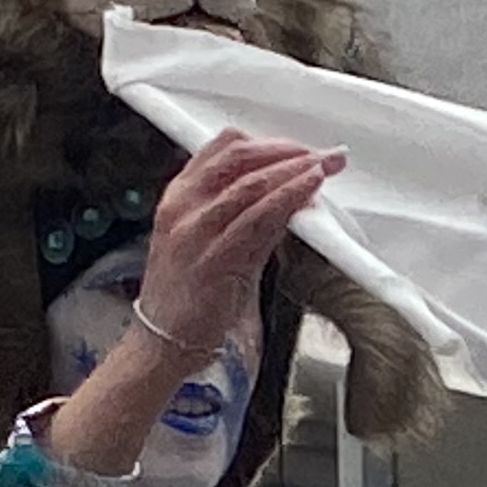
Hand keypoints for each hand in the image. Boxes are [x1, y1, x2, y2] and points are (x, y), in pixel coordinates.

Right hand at [136, 132, 344, 352]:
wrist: (163, 342)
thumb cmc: (188, 298)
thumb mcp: (214, 244)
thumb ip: (250, 218)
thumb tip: (290, 198)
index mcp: (179, 197)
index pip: (222, 149)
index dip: (266, 144)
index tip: (297, 149)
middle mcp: (183, 207)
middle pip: (238, 158)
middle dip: (285, 152)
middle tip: (319, 155)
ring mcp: (196, 231)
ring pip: (250, 185)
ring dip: (293, 172)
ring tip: (322, 168)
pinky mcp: (214, 259)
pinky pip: (256, 220)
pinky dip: (287, 200)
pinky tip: (307, 193)